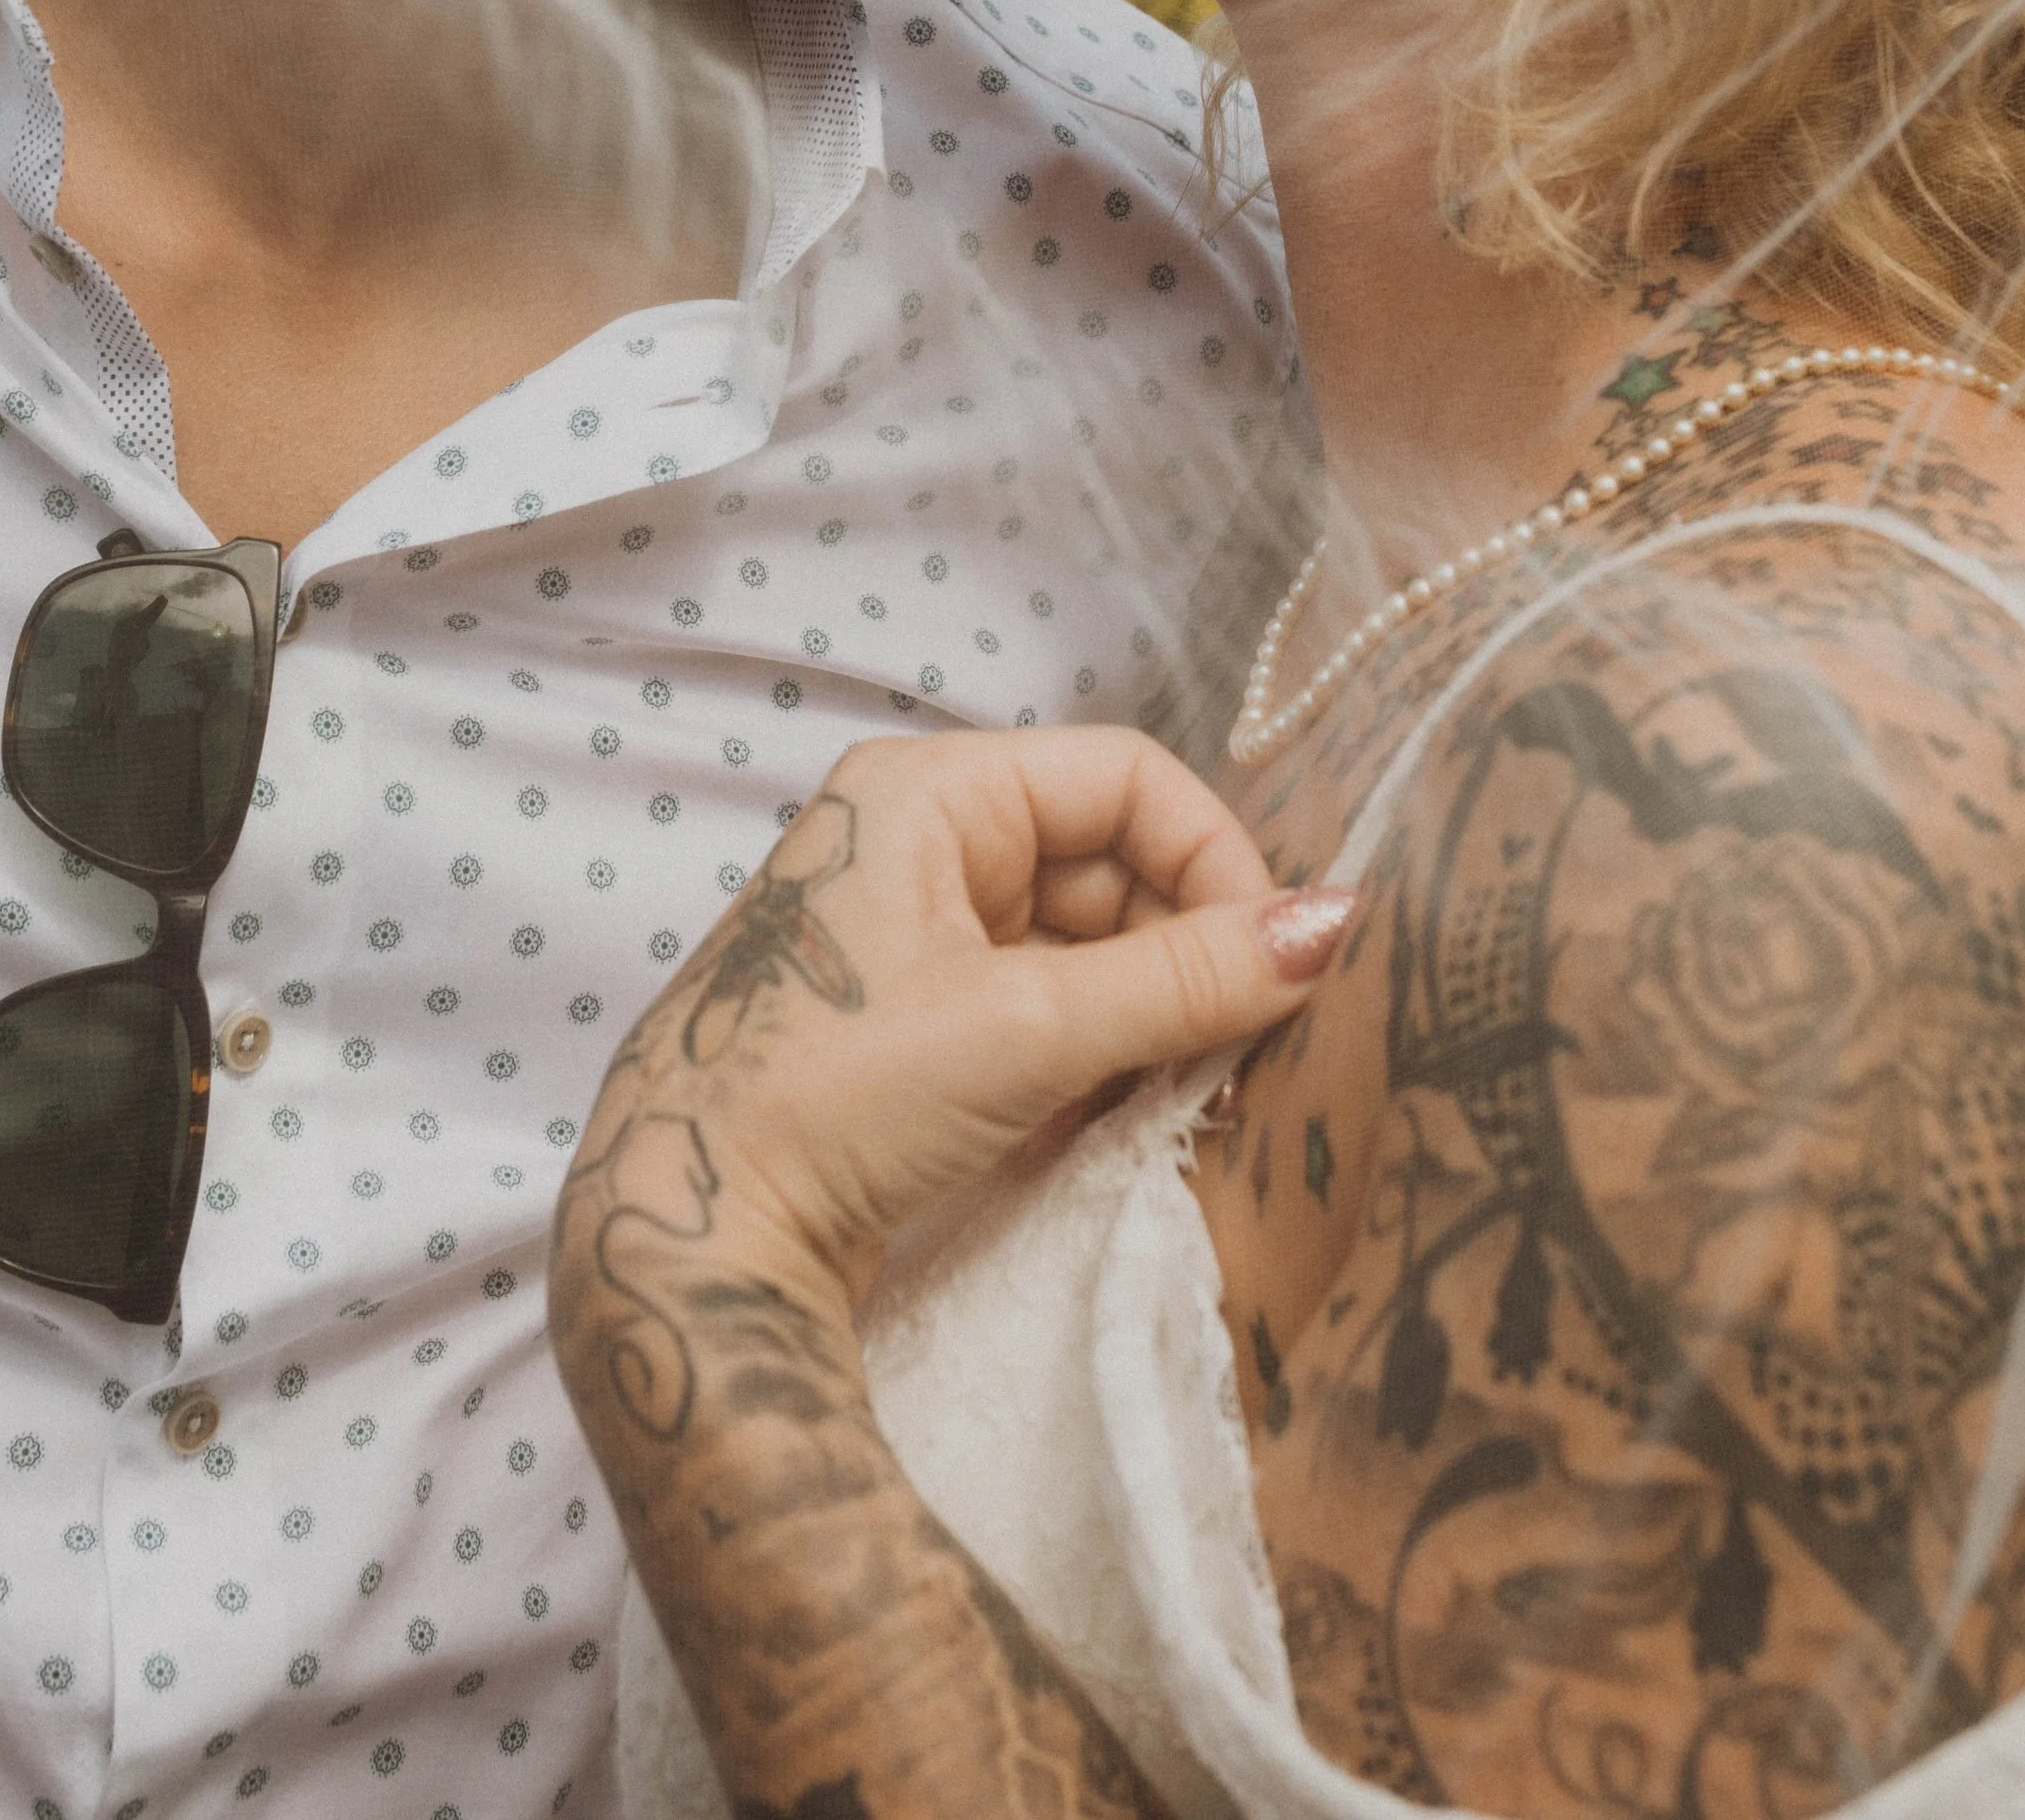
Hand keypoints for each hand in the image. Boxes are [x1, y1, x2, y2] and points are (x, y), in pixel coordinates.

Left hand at [553, 724, 1352, 1425]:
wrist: (689, 1247)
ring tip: (1200, 1097)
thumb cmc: (831, 1101)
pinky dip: (1101, 1056)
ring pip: (1086, 945)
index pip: (1123, 778)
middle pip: (1110, 862)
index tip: (1274, 961)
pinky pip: (1045, 1008)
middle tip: (1249, 1052)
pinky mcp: (917, 1023)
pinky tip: (1136, 1121)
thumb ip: (1189, 978)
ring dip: (1153, 1016)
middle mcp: (918, 841)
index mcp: (925, 794)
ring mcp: (915, 936)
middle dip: (1188, 952)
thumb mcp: (1028, 1031)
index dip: (1213, 857)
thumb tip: (1334, 926)